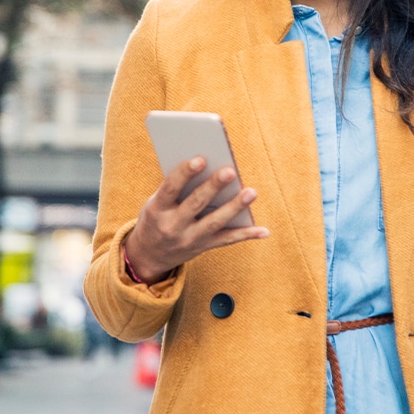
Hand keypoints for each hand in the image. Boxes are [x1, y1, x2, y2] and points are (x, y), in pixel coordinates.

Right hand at [123, 156, 269, 283]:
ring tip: (251, 192)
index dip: (185, 173)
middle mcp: (172, 226)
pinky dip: (247, 235)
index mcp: (156, 209)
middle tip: (230, 171)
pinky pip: (228, 240)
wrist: (149, 254)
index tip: (200, 159)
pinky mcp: (203, 247)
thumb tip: (209, 164)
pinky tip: (264, 230)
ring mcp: (189, 239)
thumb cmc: (157, 216)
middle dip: (214, 187)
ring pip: (215, 222)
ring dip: (235, 207)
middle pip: (196, 204)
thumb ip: (177, 186)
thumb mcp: (156, 202)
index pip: (170, 188)